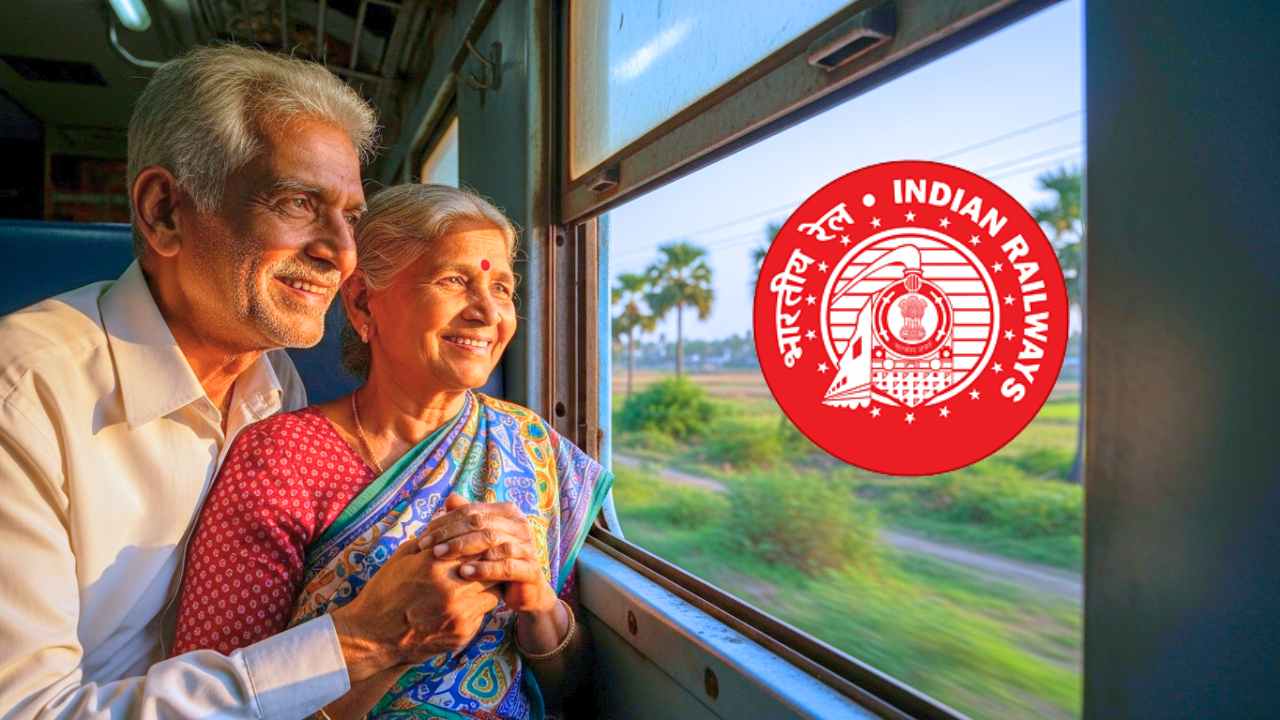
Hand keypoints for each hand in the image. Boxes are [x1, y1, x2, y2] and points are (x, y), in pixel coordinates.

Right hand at [329, 495, 501, 681]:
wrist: (374, 636)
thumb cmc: (386, 591)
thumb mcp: (404, 555)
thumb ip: (433, 539)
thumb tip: (453, 521)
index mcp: (435, 563)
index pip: (476, 545)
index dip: (481, 543)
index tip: (481, 543)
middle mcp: (451, 587)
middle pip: (490, 567)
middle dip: (489, 563)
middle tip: (485, 561)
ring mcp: (459, 612)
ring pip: (493, 592)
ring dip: (487, 585)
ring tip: (474, 583)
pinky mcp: (462, 632)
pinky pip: (483, 614)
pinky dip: (477, 607)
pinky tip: (462, 605)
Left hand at [420, 495, 557, 614]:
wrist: (523, 592)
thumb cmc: (495, 563)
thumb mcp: (479, 542)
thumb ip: (467, 520)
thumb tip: (450, 498)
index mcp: (508, 513)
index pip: (472, 511)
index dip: (446, 522)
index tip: (423, 537)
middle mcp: (520, 526)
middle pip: (481, 523)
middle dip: (450, 535)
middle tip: (428, 547)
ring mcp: (528, 547)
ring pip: (492, 541)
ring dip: (463, 548)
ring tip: (440, 557)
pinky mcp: (531, 570)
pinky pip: (506, 566)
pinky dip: (484, 568)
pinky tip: (464, 573)